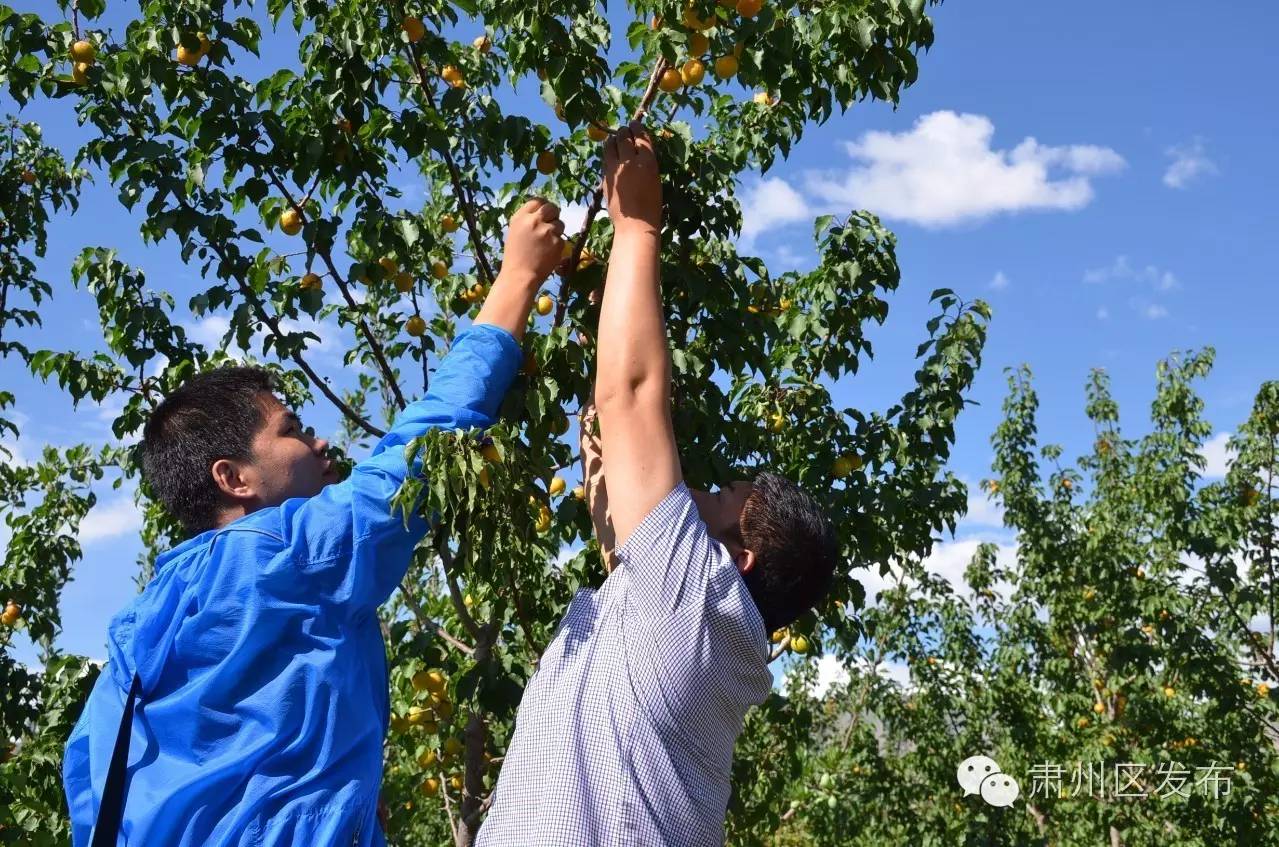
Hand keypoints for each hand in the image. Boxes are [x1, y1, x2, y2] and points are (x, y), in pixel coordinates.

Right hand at [499, 198, 565, 285]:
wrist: (520, 276)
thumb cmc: (515, 256)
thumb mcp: (515, 232)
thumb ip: (527, 220)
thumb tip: (542, 210)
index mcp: (520, 218)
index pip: (537, 201)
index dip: (543, 206)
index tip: (545, 211)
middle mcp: (534, 221)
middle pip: (551, 208)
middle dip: (554, 214)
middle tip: (552, 221)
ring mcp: (547, 231)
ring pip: (560, 224)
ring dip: (556, 231)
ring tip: (546, 243)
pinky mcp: (557, 243)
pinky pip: (562, 239)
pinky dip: (558, 245)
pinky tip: (548, 253)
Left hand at [603, 119, 661, 236]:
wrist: (635, 224)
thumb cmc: (651, 205)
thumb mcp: (655, 179)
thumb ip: (646, 162)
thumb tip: (638, 149)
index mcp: (648, 161)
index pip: (640, 137)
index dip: (637, 127)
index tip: (635, 123)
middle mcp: (630, 161)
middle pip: (624, 137)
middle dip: (624, 131)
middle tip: (625, 130)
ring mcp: (615, 169)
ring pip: (610, 144)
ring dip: (613, 139)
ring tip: (615, 139)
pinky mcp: (605, 176)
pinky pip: (605, 158)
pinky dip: (608, 153)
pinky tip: (610, 154)